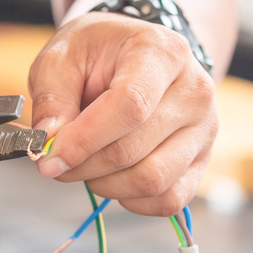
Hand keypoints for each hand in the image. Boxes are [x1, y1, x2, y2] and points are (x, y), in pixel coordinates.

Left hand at [29, 12, 217, 215]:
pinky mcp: (202, 160)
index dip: (85, 139)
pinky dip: (132, 199)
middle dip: (83, 165)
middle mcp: (193, 91)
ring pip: (152, 180)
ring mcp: (204, 129)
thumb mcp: (62, 58)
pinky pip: (168, 199)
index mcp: (162, 53)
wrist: (137, 56)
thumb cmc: (100, 54)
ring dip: (106, 185)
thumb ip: (52, 99)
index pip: (132, 105)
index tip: (50, 156)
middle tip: (57, 162)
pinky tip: (114, 177)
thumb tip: (49, 142)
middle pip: (133, 149)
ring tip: (87, 165)